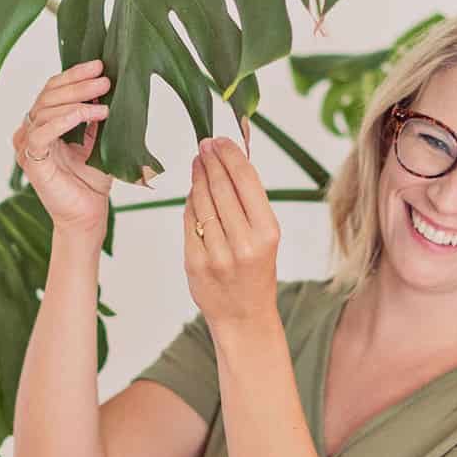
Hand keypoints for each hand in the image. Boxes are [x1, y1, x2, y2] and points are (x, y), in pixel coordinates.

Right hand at [12, 59, 113, 238]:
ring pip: (45, 109)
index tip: (99, 65)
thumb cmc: (90, 181)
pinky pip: (42, 132)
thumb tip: (104, 85)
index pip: (53, 89)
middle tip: (104, 78)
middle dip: (78, 83)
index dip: (74, 75)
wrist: (88, 214)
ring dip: (77, 100)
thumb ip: (93, 114)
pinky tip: (87, 114)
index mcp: (44, 122)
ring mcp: (27, 144)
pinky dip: (65, 119)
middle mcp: (30, 130)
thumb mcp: (97, 139)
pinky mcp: (30, 160)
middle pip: (48, 95)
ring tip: (104, 98)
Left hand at [186, 137, 279, 330]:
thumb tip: (232, 160)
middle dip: (211, 160)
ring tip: (197, 162)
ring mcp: (217, 255)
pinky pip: (189, 222)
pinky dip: (190, 202)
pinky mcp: (195, 263)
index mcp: (267, 233)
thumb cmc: (256, 272)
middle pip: (221, 187)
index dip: (230, 156)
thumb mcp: (265, 238)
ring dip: (197, 177)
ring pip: (201, 202)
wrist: (244, 316)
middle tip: (204, 144)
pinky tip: (193, 190)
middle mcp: (244, 243)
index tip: (220, 140)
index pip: (246, 181)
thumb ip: (250, 203)